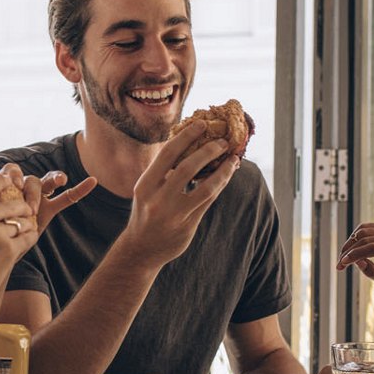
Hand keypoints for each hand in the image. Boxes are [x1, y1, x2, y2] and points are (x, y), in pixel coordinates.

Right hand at [0, 172, 37, 318]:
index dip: (4, 182)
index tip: (10, 183)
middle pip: (12, 203)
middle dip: (21, 207)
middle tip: (24, 211)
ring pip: (23, 222)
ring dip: (26, 226)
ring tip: (23, 231)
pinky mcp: (9, 250)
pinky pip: (28, 237)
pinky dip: (29, 238)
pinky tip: (25, 241)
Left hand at [3, 166, 96, 232]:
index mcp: (3, 188)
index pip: (10, 172)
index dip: (13, 174)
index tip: (13, 184)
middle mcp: (20, 189)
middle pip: (30, 178)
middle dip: (30, 189)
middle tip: (30, 206)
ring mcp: (37, 198)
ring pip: (47, 183)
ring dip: (53, 181)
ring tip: (59, 182)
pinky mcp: (49, 210)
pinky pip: (67, 198)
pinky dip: (79, 190)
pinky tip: (92, 181)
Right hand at [121, 121, 237, 266]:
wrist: (141, 249)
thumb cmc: (146, 212)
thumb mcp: (146, 190)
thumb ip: (163, 172)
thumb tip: (187, 143)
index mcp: (145, 185)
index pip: (168, 154)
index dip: (186, 136)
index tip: (202, 124)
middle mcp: (158, 198)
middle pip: (188, 167)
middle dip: (209, 151)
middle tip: (222, 142)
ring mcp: (174, 214)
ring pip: (206, 187)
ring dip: (223, 171)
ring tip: (233, 159)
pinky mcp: (188, 225)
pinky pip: (209, 201)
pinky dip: (220, 185)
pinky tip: (227, 175)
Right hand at [335, 223, 373, 289]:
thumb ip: (371, 272)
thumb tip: (356, 261)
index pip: (373, 248)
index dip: (356, 254)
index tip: (343, 263)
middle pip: (365, 239)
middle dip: (349, 251)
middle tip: (340, 264)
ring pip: (362, 231)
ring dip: (349, 243)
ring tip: (343, 256)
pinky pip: (364, 228)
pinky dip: (354, 236)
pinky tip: (350, 247)